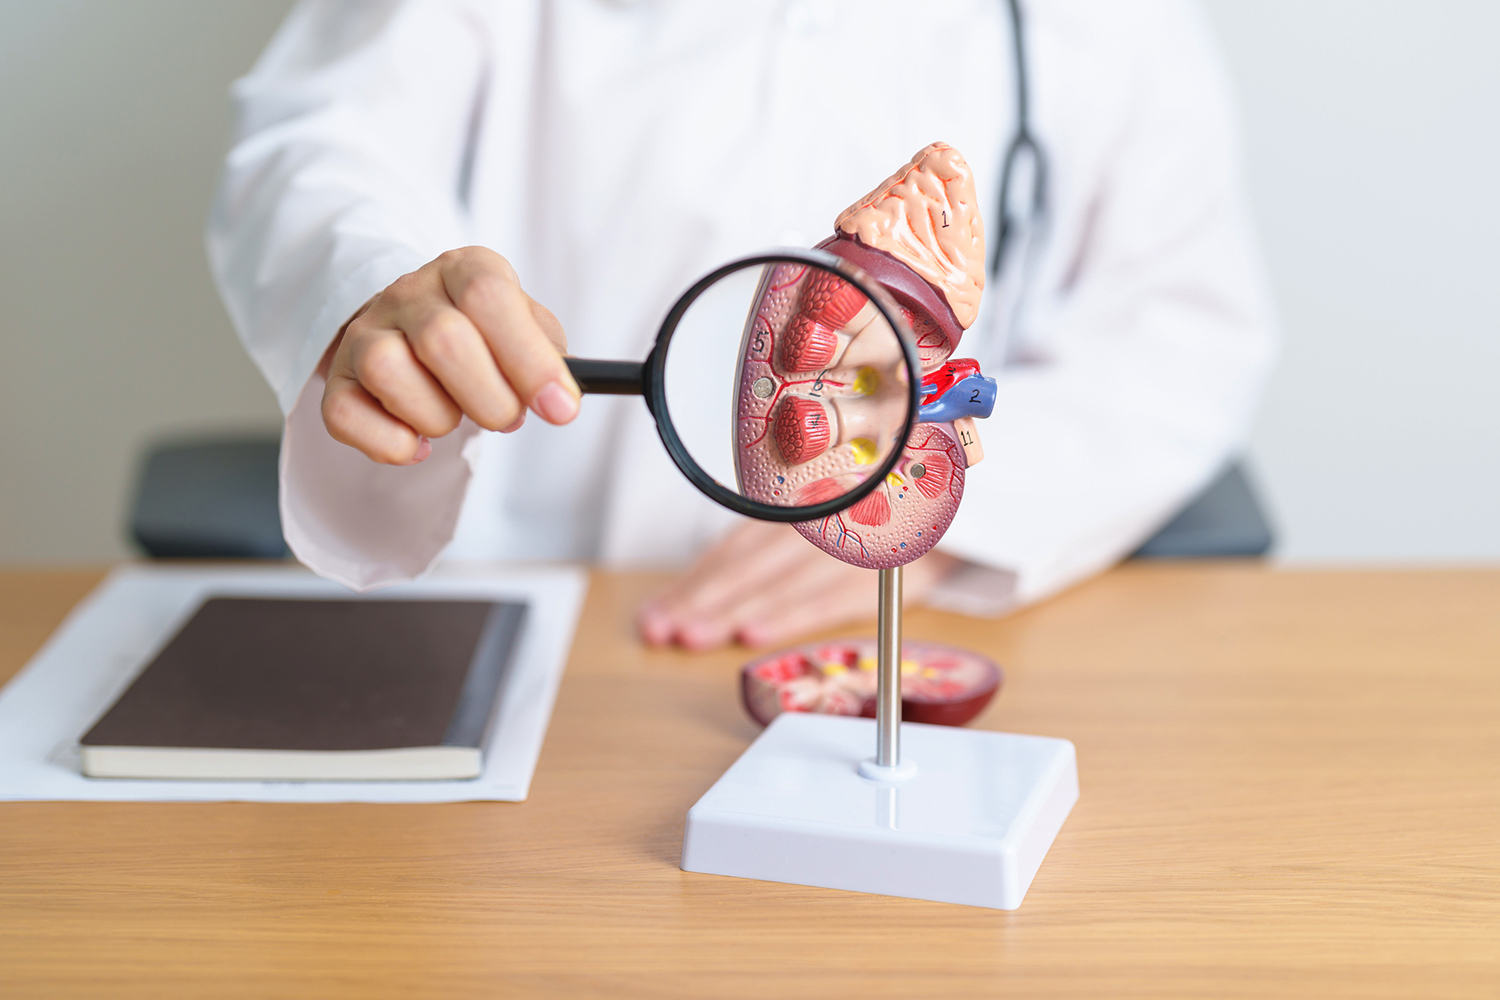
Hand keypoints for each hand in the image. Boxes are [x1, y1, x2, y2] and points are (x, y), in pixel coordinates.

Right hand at [319, 246, 579, 464]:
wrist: (412, 324)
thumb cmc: (482, 332)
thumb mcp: (524, 324)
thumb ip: (548, 354)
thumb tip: (560, 398)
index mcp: (463, 269)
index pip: (488, 297)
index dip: (529, 359)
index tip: (560, 409)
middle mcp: (408, 292)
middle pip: (441, 339)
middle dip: (489, 399)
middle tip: (507, 417)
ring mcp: (365, 332)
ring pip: (388, 370)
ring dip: (436, 416)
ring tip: (454, 415)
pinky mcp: (338, 378)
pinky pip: (345, 414)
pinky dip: (390, 443)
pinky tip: (416, 441)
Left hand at [638, 521, 961, 650]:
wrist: (998, 485)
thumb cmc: (913, 496)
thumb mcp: (854, 502)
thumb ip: (797, 533)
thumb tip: (719, 586)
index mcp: (817, 499)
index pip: (743, 543)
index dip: (700, 577)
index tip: (663, 608)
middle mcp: (836, 512)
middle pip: (755, 561)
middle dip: (705, 599)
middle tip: (663, 629)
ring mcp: (869, 537)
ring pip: (786, 577)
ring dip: (735, 610)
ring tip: (692, 636)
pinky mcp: (903, 567)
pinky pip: (838, 593)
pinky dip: (794, 613)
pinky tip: (755, 632)